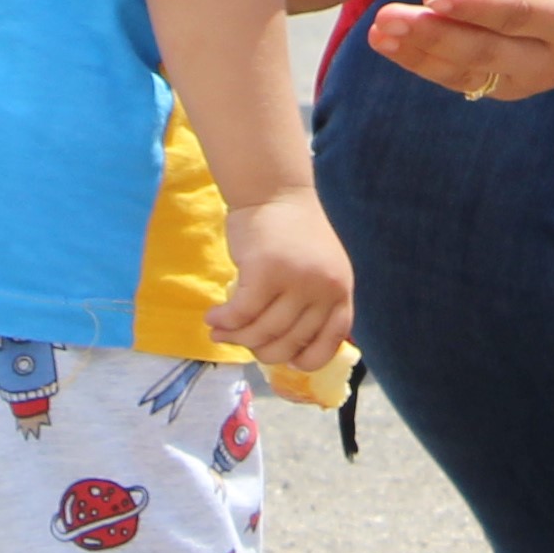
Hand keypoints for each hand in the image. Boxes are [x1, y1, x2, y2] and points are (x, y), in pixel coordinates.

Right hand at [205, 190, 355, 376]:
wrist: (274, 191)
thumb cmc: (291, 234)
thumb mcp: (318, 270)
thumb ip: (312, 304)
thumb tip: (290, 353)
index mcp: (341, 291)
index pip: (330, 342)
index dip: (306, 359)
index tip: (286, 360)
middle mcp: (324, 289)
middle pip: (289, 342)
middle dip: (260, 350)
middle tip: (240, 343)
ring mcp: (296, 281)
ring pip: (262, 331)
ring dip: (235, 337)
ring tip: (219, 333)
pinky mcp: (265, 272)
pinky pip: (240, 313)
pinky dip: (223, 321)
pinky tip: (212, 319)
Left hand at [367, 0, 553, 100]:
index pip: (524, 13)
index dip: (479, 6)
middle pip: (489, 51)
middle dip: (436, 36)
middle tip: (388, 16)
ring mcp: (532, 79)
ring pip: (470, 72)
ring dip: (421, 54)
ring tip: (378, 31)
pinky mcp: (512, 86)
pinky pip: (465, 80)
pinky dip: (425, 66)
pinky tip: (388, 45)